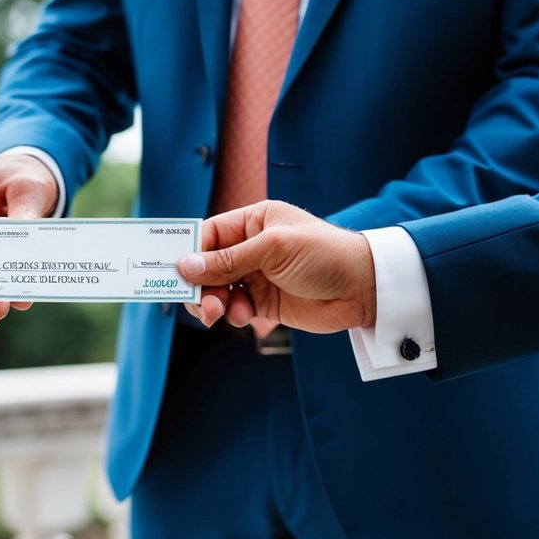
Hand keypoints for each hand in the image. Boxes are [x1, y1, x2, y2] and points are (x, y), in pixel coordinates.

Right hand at [177, 201, 377, 333]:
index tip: (174, 274)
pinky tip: (244, 317)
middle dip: (199, 285)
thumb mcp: (273, 250)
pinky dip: (233, 314)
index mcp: (253, 221)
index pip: (208, 235)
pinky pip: (234, 308)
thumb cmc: (324, 254)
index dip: (189, 253)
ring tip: (219, 315)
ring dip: (213, 304)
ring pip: (217, 290)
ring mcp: (257, 275)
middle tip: (200, 305)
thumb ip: (228, 260)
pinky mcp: (264, 301)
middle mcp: (251, 246)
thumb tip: (185, 266)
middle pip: (207, 266)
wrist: (364, 288)